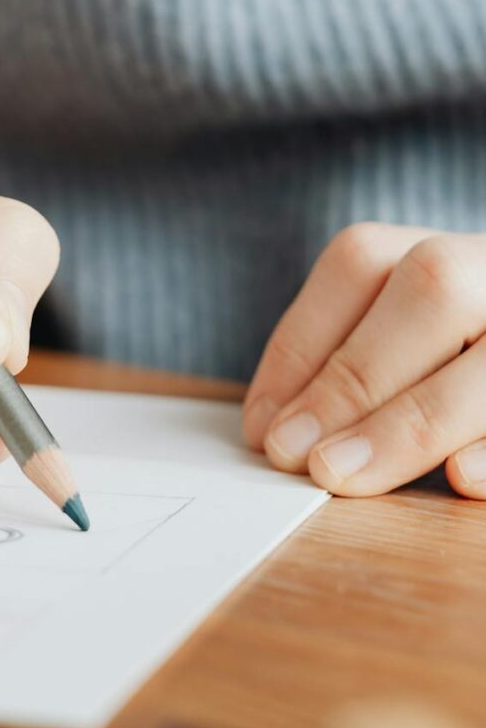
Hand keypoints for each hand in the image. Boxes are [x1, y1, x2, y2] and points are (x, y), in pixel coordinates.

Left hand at [243, 223, 485, 495]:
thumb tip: (274, 430)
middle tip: (298, 457)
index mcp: (447, 249)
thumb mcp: (403, 348)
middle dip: (355, 378)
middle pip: (434, 288)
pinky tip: (464, 478)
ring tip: (344, 475)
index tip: (262, 427)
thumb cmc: (456, 365)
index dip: (301, 345)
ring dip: (414, 420)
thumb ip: (352, 370)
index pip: (361, 263)